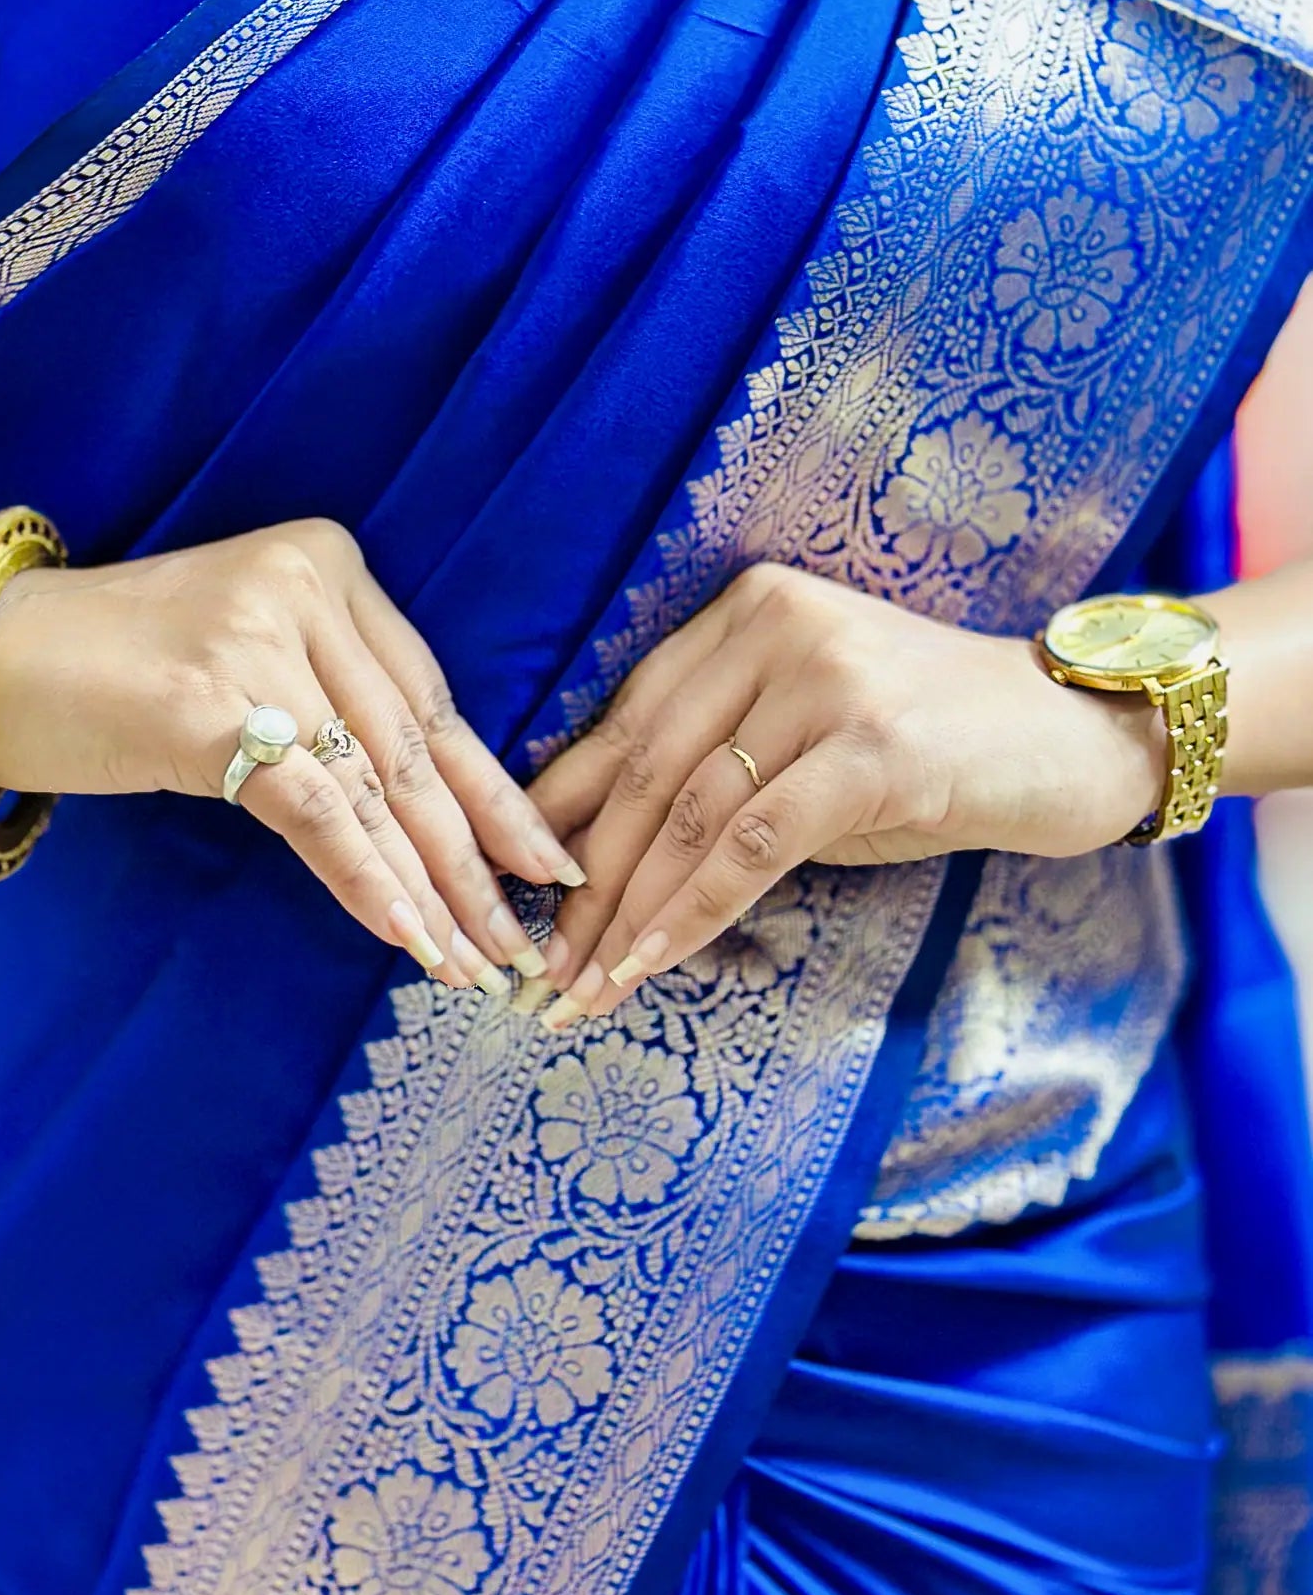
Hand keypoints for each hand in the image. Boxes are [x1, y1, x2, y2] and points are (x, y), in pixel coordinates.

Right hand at [0, 515, 581, 993]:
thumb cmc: (112, 669)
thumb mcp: (244, 659)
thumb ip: (331, 702)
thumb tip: (434, 822)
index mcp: (327, 562)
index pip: (429, 699)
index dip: (493, 792)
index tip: (548, 864)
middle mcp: (303, 584)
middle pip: (414, 747)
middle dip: (478, 858)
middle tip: (527, 941)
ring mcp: (254, 640)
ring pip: (373, 785)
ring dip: (431, 888)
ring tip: (474, 962)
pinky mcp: (206, 705)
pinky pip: (313, 808)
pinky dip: (365, 879)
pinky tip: (406, 936)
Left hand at [523, 561, 1166, 1025]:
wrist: (1079, 737)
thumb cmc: (934, 745)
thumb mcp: (807, 736)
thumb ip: (714, 764)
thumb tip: (591, 855)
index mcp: (748, 609)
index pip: (628, 719)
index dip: (563, 811)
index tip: (515, 889)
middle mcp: (779, 626)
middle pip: (645, 769)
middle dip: (584, 879)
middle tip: (541, 963)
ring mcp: (829, 682)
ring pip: (689, 813)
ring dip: (627, 912)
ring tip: (582, 984)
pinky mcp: (873, 749)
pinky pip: (754, 843)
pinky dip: (694, 910)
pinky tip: (651, 963)